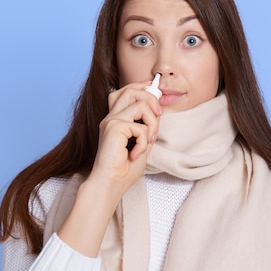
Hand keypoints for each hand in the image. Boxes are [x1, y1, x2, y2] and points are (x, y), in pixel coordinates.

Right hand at [88, 81, 162, 198]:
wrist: (110, 184)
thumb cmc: (124, 170)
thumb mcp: (142, 143)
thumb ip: (148, 126)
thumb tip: (158, 110)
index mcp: (115, 119)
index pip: (126, 91)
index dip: (142, 87)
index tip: (157, 91)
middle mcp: (111, 117)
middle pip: (132, 90)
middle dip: (152, 99)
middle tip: (160, 116)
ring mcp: (111, 120)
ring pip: (140, 103)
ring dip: (152, 122)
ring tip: (149, 140)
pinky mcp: (113, 127)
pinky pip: (141, 127)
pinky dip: (144, 142)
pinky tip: (136, 155)